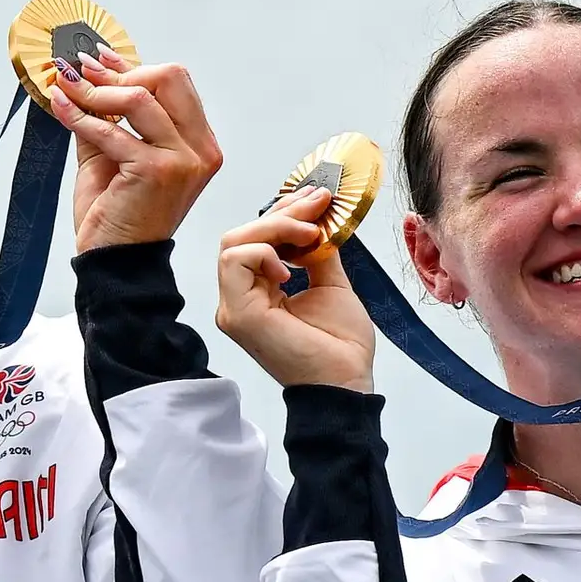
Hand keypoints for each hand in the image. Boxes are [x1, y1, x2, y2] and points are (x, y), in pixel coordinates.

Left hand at [42, 45, 223, 252]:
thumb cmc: (118, 215)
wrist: (114, 261)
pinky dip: (80, 115)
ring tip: (65, 86)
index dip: (132, 65)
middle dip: (120, 71)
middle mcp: (200, 149)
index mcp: (199, 143)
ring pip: (140, 97)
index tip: (97, 59)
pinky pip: (112, 129)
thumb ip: (110, 115)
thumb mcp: (114, 154)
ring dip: (95, 89)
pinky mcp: (158, 170)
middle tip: (81, 72)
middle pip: (169, 77)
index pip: (175, 84)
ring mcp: (184, 159)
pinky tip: (60, 105)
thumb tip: (87, 73)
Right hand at [213, 194, 378, 391]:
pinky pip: (236, 260)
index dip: (284, 214)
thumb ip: (316, 253)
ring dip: (274, 228)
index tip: (318, 201)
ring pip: (234, 243)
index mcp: (257, 294)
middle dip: (281, 214)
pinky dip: (265, 252)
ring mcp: (234, 308)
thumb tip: (316, 220)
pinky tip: (291, 268)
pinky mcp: (237, 314)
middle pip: (240, 236)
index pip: (254, 240)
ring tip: (309, 235)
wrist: (346, 380)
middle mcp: (239, 299)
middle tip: (318, 206)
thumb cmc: (340, 345)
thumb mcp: (330, 283)